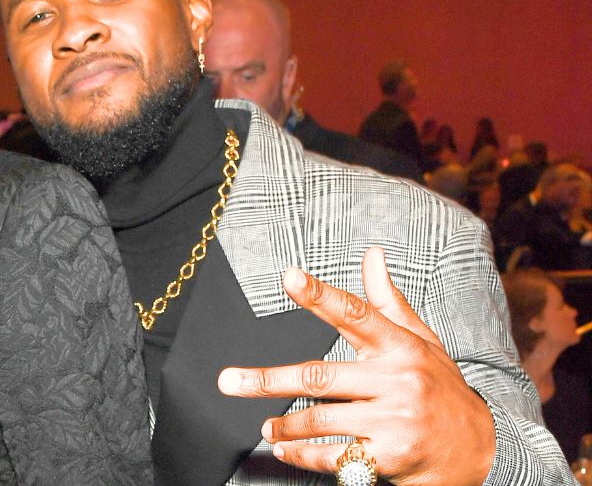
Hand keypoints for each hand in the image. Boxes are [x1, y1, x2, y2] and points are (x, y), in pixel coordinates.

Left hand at [216, 247, 494, 484]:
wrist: (483, 449)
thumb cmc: (440, 387)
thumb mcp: (421, 341)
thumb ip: (388, 302)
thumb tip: (372, 255)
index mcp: (401, 346)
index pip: (355, 314)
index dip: (320, 296)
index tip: (289, 277)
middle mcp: (398, 380)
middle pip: (320, 376)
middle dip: (269, 380)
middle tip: (229, 381)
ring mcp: (394, 421)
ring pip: (321, 419)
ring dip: (285, 424)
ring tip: (265, 425)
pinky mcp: (390, 457)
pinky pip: (334, 456)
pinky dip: (303, 454)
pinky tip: (284, 448)